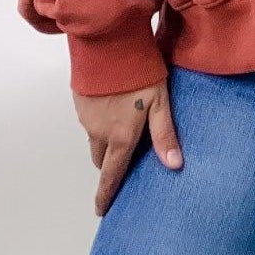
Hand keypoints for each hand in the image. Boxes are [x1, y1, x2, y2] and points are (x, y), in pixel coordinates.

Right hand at [73, 77, 182, 217]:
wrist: (106, 43)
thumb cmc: (138, 71)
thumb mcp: (160, 101)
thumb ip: (165, 134)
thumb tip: (174, 165)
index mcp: (120, 137)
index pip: (111, 175)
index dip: (107, 195)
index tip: (101, 210)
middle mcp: (99, 131)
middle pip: (101, 159)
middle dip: (110, 165)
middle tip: (124, 162)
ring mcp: (86, 117)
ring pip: (95, 139)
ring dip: (105, 141)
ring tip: (124, 128)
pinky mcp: (80, 101)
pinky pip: (89, 120)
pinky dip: (100, 122)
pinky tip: (114, 106)